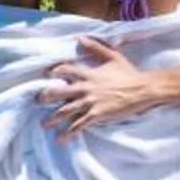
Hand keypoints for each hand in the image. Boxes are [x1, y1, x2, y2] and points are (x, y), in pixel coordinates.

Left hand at [38, 38, 159, 135]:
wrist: (142, 90)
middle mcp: (86, 88)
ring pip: (66, 111)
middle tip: (37, 101)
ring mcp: (91, 103)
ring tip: (44, 124)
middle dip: (46, 97)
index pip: (66, 70)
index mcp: (89, 74)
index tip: (45, 74)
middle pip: (60, 93)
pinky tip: (61, 140)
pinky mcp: (97, 116)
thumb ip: (96, 47)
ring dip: (53, 119)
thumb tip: (79, 38)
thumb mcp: (113, 56)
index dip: (54, 71)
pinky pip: (79, 125)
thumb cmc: (129, 73)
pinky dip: (69, 133)